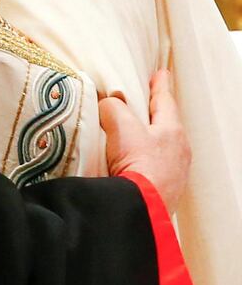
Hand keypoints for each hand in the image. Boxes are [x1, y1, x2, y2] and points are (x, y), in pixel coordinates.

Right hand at [99, 70, 190, 212]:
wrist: (140, 210)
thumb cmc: (138, 165)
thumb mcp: (121, 126)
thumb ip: (113, 108)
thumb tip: (106, 105)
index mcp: (172, 131)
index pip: (165, 100)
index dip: (159, 85)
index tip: (161, 74)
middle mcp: (178, 151)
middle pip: (164, 124)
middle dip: (154, 113)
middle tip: (145, 102)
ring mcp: (173, 173)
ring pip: (159, 146)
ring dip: (146, 138)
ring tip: (133, 133)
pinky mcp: (162, 190)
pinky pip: (152, 166)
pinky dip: (142, 158)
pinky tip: (131, 162)